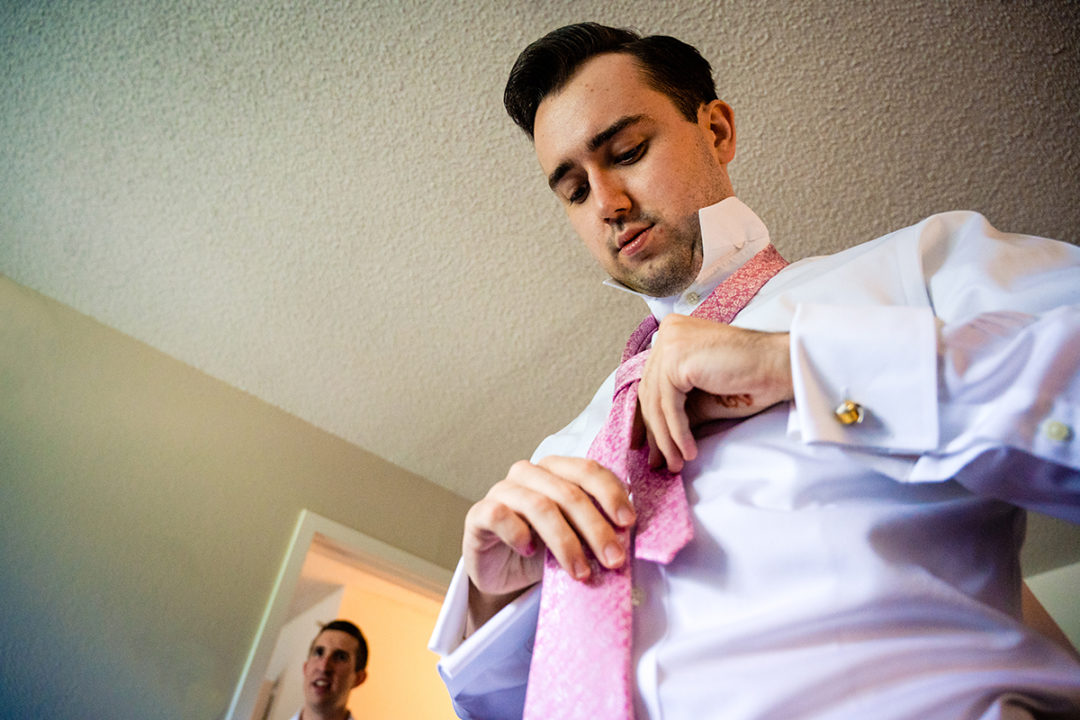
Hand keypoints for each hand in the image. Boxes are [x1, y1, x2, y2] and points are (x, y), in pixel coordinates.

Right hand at [462, 455, 635, 632]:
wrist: (502, 572)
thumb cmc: (541, 549)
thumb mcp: (575, 537)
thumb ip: (596, 527)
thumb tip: (628, 535)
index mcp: (556, 470)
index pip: (587, 470)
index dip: (611, 494)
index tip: (628, 523)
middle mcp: (529, 474)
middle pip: (568, 492)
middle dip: (596, 528)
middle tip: (613, 559)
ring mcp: (502, 490)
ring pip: (540, 506)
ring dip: (566, 542)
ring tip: (581, 571)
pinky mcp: (479, 513)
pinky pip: (500, 515)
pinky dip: (519, 533)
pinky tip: (530, 552)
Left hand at [636, 315, 792, 471]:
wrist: (779, 365)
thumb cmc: (749, 378)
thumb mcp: (702, 397)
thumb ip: (676, 409)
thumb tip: (654, 439)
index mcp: (673, 334)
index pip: (650, 382)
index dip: (645, 417)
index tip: (643, 444)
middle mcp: (668, 333)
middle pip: (650, 392)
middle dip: (654, 432)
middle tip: (657, 461)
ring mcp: (670, 342)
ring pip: (657, 401)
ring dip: (666, 438)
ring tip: (675, 464)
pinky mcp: (676, 358)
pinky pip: (670, 405)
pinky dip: (677, 432)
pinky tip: (688, 451)